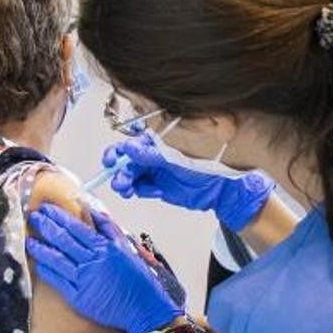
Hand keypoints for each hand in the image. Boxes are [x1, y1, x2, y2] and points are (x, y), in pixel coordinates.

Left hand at [26, 203, 182, 332]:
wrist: (144, 308)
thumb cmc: (137, 278)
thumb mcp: (125, 248)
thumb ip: (108, 229)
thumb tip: (92, 211)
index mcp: (105, 248)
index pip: (77, 227)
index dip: (59, 217)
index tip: (47, 209)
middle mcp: (93, 261)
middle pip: (64, 240)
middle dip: (47, 226)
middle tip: (34, 217)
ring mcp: (84, 280)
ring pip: (57, 260)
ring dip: (42, 249)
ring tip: (30, 240)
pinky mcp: (79, 298)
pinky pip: (59, 281)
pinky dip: (48, 271)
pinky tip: (39, 264)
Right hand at [104, 135, 274, 232]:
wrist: (220, 188)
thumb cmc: (204, 164)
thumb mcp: (175, 158)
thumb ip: (151, 154)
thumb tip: (129, 148)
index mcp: (156, 141)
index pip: (131, 144)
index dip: (118, 151)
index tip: (112, 160)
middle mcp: (152, 155)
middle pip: (126, 161)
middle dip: (119, 170)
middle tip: (119, 179)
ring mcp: (153, 171)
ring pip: (130, 176)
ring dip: (125, 183)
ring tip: (127, 189)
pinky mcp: (156, 187)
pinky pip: (140, 188)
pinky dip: (141, 191)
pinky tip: (152, 191)